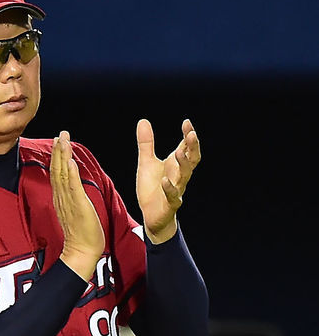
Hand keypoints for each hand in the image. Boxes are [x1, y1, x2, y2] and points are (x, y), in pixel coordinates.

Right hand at [50, 130, 104, 280]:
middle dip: (58, 151)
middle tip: (60, 133)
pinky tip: (70, 160)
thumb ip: (72, 198)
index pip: (57, 173)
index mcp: (62, 198)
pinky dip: (70, 172)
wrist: (82, 252)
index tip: (58, 140)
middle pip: (57, 170)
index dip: (57, 156)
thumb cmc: (82, 235)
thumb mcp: (75, 211)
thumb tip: (73, 188)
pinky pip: (72, 186)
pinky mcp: (78, 206)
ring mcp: (68, 202)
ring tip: (63, 139)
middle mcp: (62, 198)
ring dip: (62, 156)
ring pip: (63, 174)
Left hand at [136, 118, 200, 243]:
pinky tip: (165, 181)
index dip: (188, 135)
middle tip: (191, 134)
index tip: (186, 123)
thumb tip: (143, 121)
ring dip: (183, 164)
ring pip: (185, 176)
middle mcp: (179, 175)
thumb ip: (146, 144)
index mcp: (175, 164)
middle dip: (193, 147)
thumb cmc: (152, 188)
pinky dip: (170, 188)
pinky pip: (173, 196)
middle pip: (192, 159)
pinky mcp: (170, 204)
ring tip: (179, 152)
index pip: (186, 147)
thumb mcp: (146, 163)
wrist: (152, 215)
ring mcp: (177, 189)